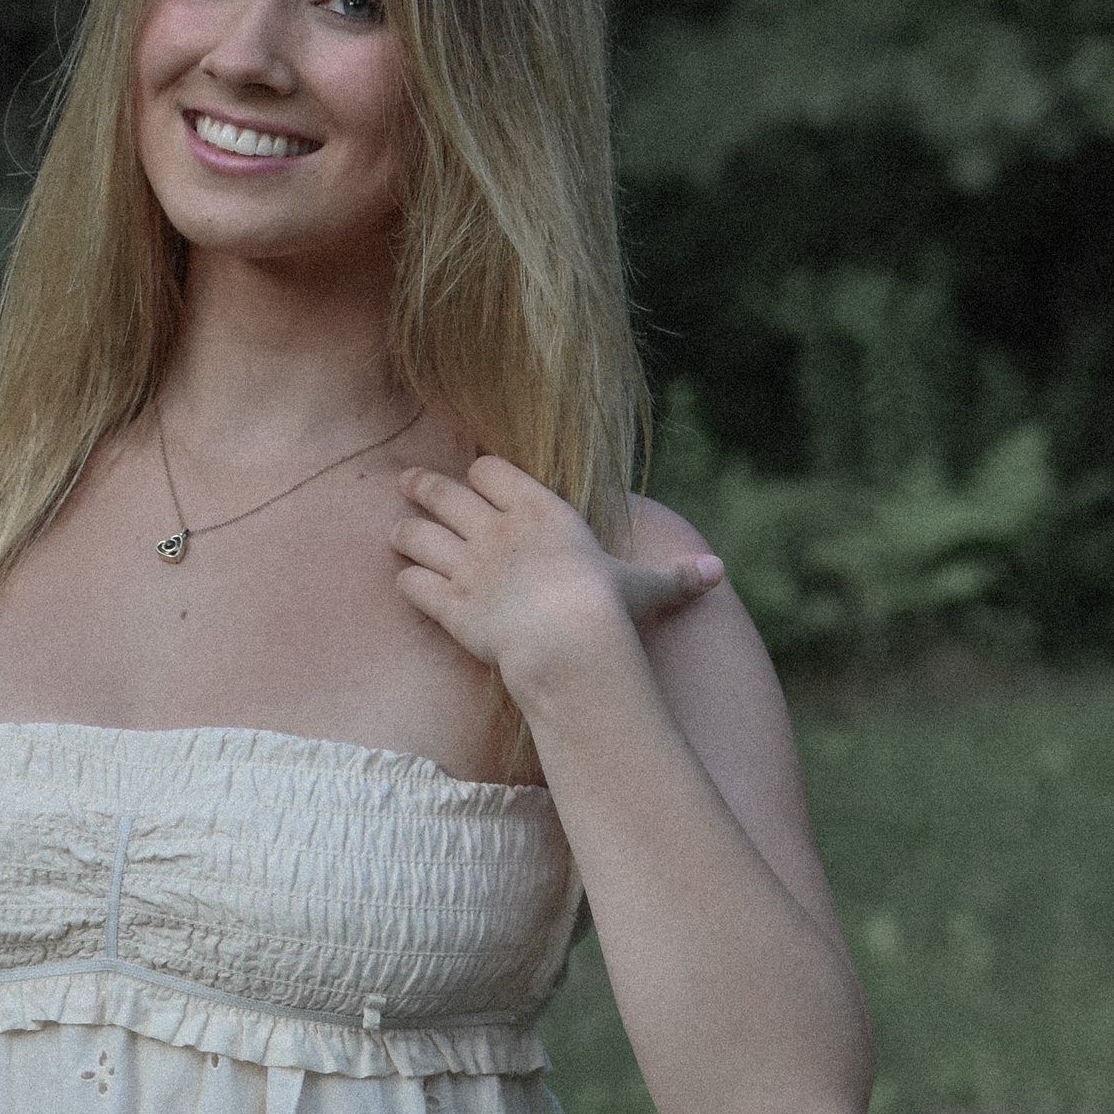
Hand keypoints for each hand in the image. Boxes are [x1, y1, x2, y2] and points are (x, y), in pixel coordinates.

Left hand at [391, 457, 723, 699]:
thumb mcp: (645, 588)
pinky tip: (406, 582)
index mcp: (538, 510)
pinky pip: (412, 584)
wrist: (567, 642)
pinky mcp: (448, 607)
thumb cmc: (609, 610)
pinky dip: (407, 582)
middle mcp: (493, 530)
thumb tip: (717, 573)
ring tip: (396, 530)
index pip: (491, 470)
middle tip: (408, 482)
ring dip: (405, 531)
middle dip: (423, 486)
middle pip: (443, 492)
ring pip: (417, 534)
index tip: (475, 477)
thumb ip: (675, 578)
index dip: (481, 474)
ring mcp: (466, 567)